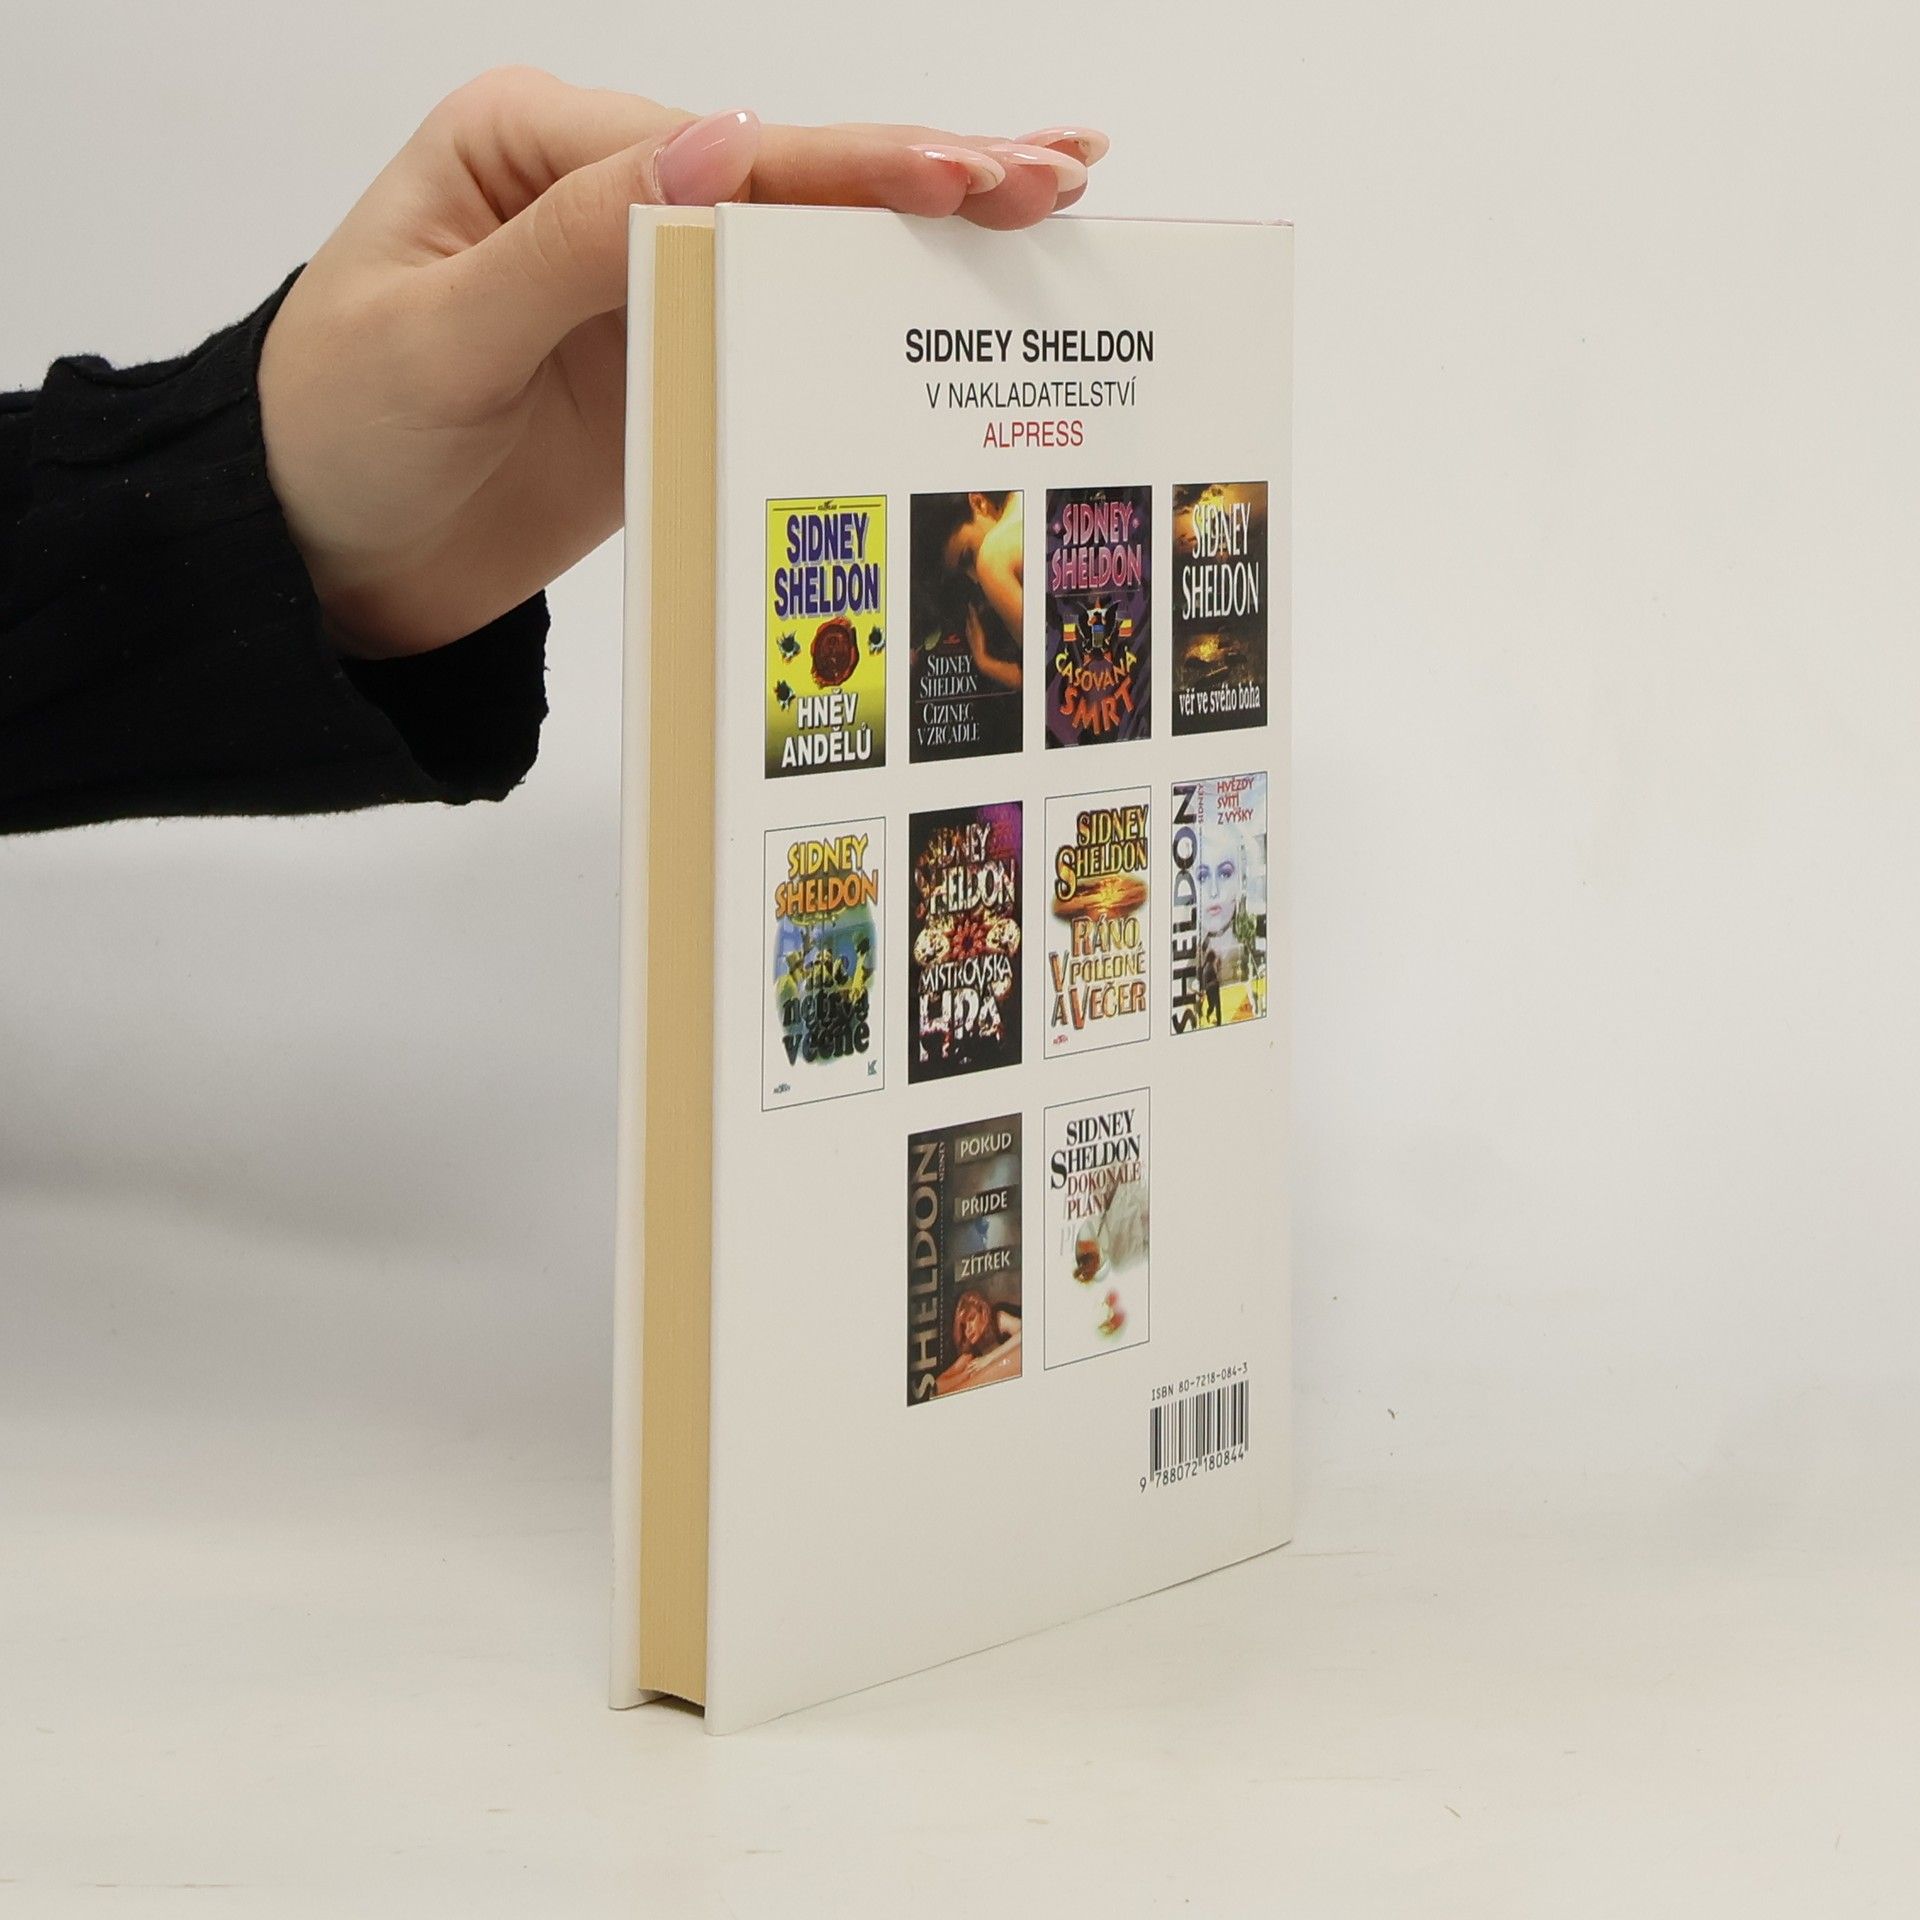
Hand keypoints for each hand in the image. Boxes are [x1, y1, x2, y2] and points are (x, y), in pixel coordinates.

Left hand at [258, 69, 1108, 657]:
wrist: (323, 566)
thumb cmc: (339, 437)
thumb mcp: (440, 334)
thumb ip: (579, 241)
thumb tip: (728, 142)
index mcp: (534, 146)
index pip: (724, 153)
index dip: (851, 169)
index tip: (963, 177)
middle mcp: (604, 193)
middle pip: (789, 182)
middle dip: (925, 176)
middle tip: (1059, 174)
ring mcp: (646, 284)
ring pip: (805, 249)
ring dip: (922, 234)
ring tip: (1051, 203)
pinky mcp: (671, 366)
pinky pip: (781, 332)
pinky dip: (870, 312)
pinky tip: (950, 293)